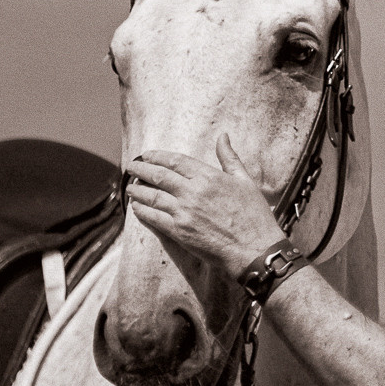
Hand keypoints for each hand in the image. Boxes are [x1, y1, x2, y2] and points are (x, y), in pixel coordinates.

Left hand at [126, 138, 286, 277]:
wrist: (254, 248)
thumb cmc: (254, 215)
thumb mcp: (245, 181)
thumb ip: (229, 157)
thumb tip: (223, 136)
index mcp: (209, 176)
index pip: (175, 161)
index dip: (157, 156)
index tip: (146, 155)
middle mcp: (193, 191)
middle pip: (158, 176)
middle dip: (140, 170)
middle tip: (130, 167)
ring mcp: (184, 212)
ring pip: (152, 196)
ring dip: (137, 190)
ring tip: (130, 187)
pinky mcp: (179, 231)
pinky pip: (153, 217)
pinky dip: (141, 211)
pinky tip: (136, 208)